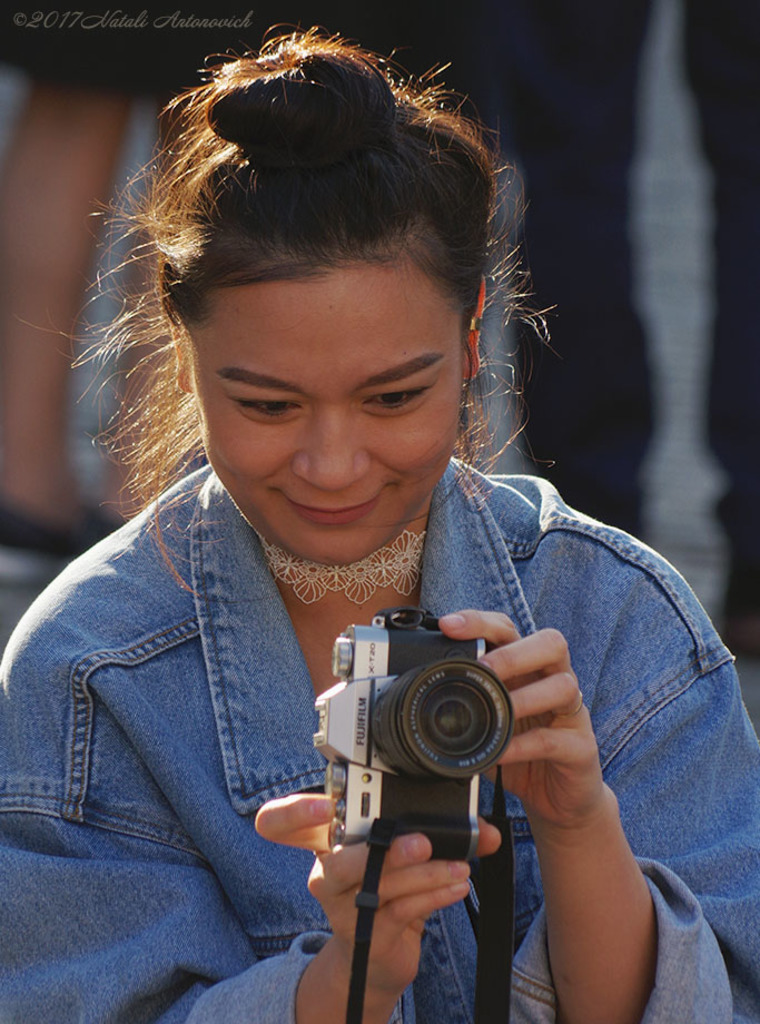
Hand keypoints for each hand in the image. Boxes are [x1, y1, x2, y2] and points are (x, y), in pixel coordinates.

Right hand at [255, 794, 500, 1016]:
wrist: (377, 957)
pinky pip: (400, 911)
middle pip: (339, 861)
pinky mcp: (364, 935)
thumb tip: (487, 830)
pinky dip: (434, 896)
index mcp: (324, 840)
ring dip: (427, 874)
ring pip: (381, 885)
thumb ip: (433, 832)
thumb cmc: (386, 890)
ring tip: (459, 866)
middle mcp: (326, 872)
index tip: (324, 807)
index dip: (295, 813)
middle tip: (422, 842)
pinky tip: (456, 886)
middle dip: (384, 852)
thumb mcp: (396, 854)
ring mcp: (342, 907)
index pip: (283, 822)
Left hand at [439, 610, 605, 834]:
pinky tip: (503, 752)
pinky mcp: (581, 747)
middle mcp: (554, 680)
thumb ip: (465, 703)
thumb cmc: (521, 750)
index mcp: (528, 667)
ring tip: (499, 712)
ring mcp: (572, 713)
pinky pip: (555, 739)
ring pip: (564, 685)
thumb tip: (416, 691)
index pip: (510, 629)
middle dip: (514, 652)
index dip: (481, 621)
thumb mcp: (488, 722)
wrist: (558, 796)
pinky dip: (525, 744)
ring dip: (525, 697)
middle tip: (484, 667)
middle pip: (551, 643)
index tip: (449, 624)